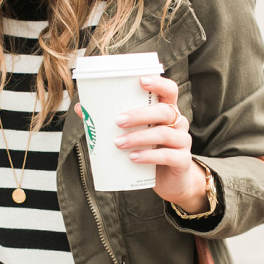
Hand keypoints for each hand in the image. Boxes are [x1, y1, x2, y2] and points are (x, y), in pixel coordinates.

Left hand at [109, 75, 209, 212]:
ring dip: (139, 137)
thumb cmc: (149, 152)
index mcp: (167, 111)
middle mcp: (178, 123)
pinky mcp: (182, 162)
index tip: (140, 81)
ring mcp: (183, 142)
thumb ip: (110, 122)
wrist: (168, 182)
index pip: (169, 90)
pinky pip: (168, 156)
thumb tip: (80, 108)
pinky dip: (149, 156)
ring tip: (118, 143)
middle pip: (164, 111)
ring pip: (164, 133)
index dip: (158, 83)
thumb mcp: (133, 135)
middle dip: (139, 114)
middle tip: (117, 121)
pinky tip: (133, 157)